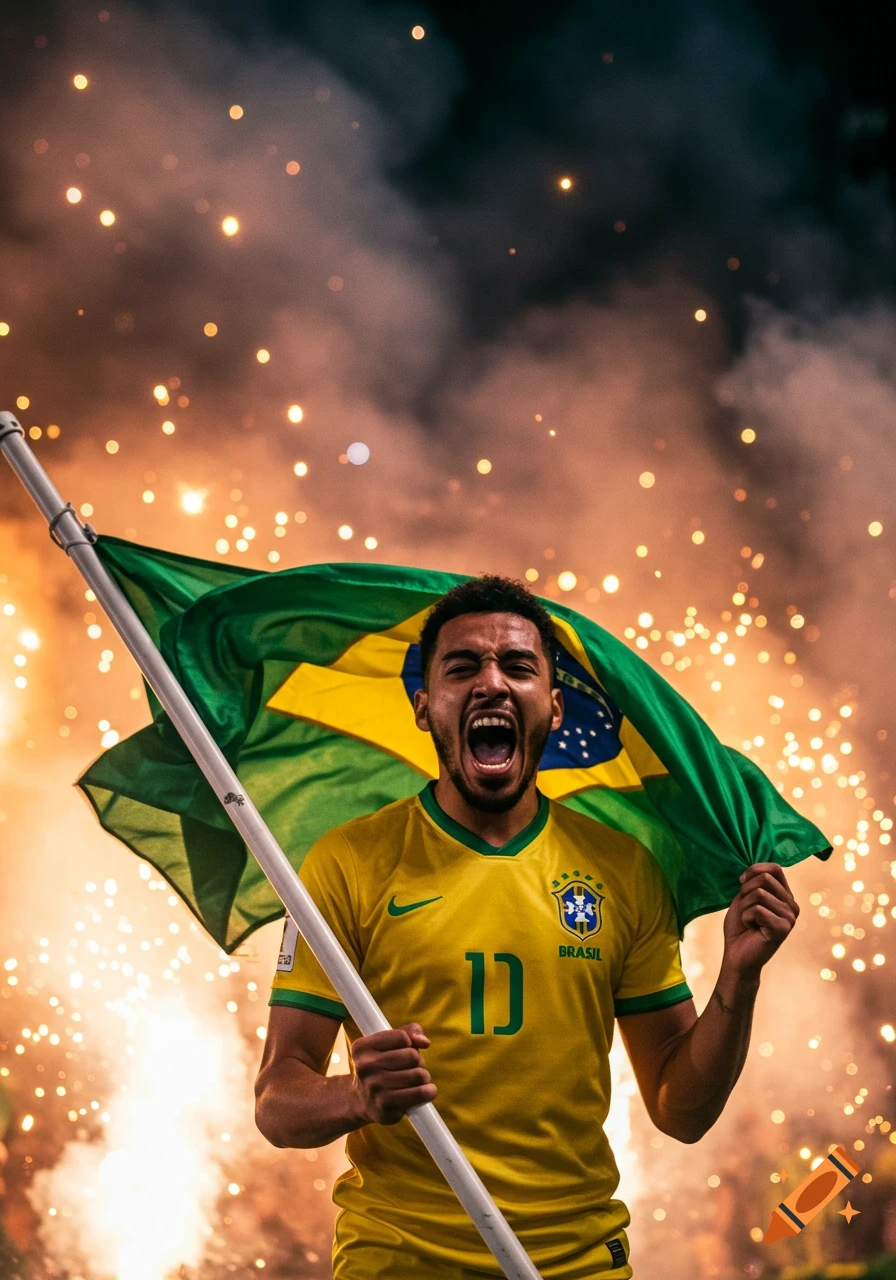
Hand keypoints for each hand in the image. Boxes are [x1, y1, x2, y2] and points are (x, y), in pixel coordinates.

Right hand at [349, 1022, 437, 1125]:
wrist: (362, 1101)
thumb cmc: (382, 1066)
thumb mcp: (388, 1043)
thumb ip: (409, 1031)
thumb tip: (424, 1042)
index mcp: (362, 1047)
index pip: (402, 1037)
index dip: (410, 1043)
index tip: (405, 1050)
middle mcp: (365, 1067)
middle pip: (412, 1056)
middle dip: (418, 1061)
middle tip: (411, 1068)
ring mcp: (374, 1087)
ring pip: (418, 1074)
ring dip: (424, 1077)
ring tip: (415, 1080)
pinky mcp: (386, 1106)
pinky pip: (419, 1093)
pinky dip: (429, 1091)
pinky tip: (426, 1091)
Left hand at [722, 863, 798, 978]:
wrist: (737, 955)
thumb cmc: (740, 927)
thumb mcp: (745, 898)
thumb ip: (755, 882)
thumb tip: (758, 868)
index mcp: (785, 896)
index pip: (775, 868)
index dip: (754, 870)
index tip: (741, 882)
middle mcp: (792, 905)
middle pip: (764, 878)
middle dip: (745, 891)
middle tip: (746, 910)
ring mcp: (790, 917)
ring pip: (759, 893)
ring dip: (745, 907)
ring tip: (749, 921)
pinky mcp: (783, 928)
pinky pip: (757, 909)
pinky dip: (746, 917)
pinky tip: (752, 929)